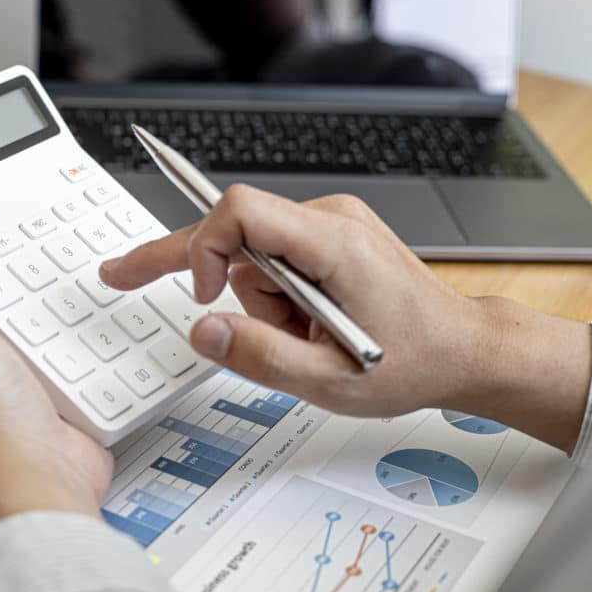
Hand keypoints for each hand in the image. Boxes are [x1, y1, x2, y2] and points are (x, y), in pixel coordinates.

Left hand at [0, 247, 111, 528]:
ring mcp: (31, 367)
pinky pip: (82, 342)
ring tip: (78, 265)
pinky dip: (91, 331)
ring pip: (51, 312)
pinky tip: (97, 313)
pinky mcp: (69, 382)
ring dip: (64, 299)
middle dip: (27, 267)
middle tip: (46, 233)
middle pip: (11, 290)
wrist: (36, 465)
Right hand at [100, 186, 591, 451]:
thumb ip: (260, 356)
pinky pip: (274, 257)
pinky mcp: (330, 236)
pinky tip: (307, 323)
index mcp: (336, 244)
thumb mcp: (331, 380)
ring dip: (261, 301)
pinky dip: (277, 295)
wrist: (462, 348)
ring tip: (305, 337)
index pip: (241, 210)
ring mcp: (333, 224)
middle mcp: (332, 219)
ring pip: (254, 253)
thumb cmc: (414, 361)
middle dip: (197, 265)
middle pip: (237, 226)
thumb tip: (203, 330)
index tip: (203, 293)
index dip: (203, 247)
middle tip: (129, 273)